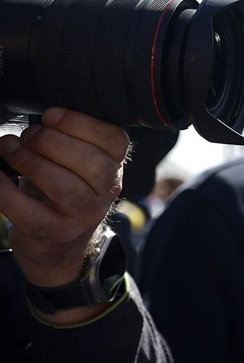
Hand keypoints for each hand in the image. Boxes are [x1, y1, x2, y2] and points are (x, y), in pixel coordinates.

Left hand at [0, 108, 128, 287]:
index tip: (50, 115)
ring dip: (29, 161)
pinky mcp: (55, 232)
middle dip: (51, 141)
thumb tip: (40, 117)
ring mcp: (83, 215)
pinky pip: (28, 211)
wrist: (57, 246)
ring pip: (63, 185)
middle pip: (91, 162)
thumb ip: (72, 142)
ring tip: (9, 149)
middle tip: (27, 136)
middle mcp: (105, 192)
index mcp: (113, 169)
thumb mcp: (77, 167)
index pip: (114, 140)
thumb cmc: (62, 195)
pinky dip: (6, 191)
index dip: (81, 123)